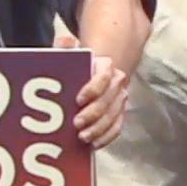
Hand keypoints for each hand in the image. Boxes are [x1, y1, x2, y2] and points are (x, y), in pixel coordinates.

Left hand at [55, 32, 128, 148]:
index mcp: (105, 66)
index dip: (93, 89)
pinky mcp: (120, 114)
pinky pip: (117, 127)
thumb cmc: (77, 67)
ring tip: (82, 137)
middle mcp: (117, 82)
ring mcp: (121, 99)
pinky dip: (106, 137)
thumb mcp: (70, 54)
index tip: (78, 99)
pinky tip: (94, 144)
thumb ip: (65, 47)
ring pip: (113, 116)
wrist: (96, 75)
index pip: (104, 76)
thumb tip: (66, 41)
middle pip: (108, 100)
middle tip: (76, 124)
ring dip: (98, 128)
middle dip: (93, 113)